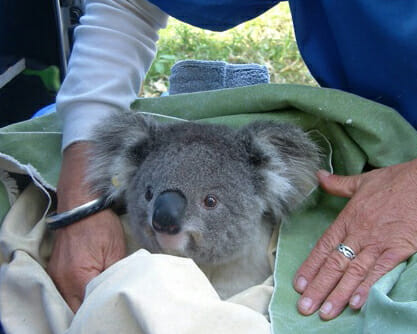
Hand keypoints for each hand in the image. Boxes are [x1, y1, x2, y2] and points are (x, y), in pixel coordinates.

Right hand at [47, 142, 125, 311]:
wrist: (81, 204)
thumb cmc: (100, 225)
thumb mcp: (116, 251)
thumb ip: (117, 276)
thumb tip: (121, 291)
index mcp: (78, 277)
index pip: (90, 307)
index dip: (104, 306)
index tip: (116, 301)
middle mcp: (61, 281)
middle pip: (77, 309)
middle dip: (93, 307)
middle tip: (110, 300)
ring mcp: (55, 276)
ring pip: (70, 302)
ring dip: (84, 301)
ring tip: (102, 294)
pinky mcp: (55, 270)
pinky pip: (65, 290)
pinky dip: (78, 292)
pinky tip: (90, 288)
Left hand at [293, 158, 416, 319]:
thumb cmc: (394, 181)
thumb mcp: (362, 181)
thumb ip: (338, 184)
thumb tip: (318, 176)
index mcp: (348, 218)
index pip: (323, 246)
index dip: (310, 266)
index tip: (298, 284)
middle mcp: (359, 233)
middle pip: (334, 264)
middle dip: (319, 287)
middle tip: (305, 306)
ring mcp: (378, 243)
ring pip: (353, 272)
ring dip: (338, 293)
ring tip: (326, 312)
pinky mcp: (398, 249)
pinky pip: (380, 272)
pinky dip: (367, 287)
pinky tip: (356, 303)